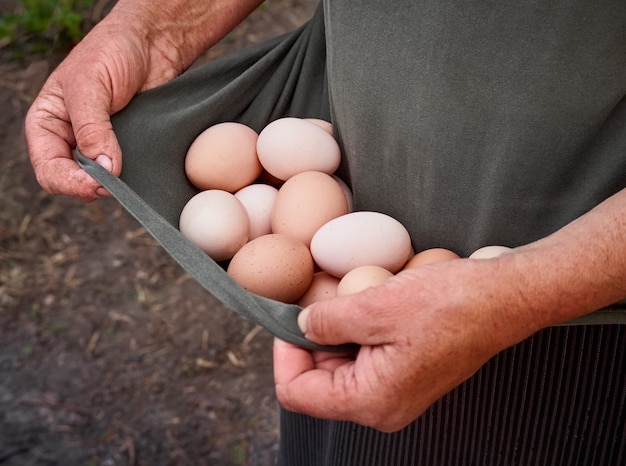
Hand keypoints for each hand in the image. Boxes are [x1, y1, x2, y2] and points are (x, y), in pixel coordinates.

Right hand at [25, 8, 182, 201]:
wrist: (153, 43)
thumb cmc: (113, 52)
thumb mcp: (91, 85)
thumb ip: (92, 128)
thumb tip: (103, 168)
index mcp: (48, 124)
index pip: (49, 169)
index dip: (71, 182)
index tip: (99, 183)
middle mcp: (70, 139)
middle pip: (72, 183)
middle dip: (91, 188)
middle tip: (115, 184)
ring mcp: (100, 145)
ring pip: (100, 182)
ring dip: (113, 184)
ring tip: (128, 175)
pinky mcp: (127, 147)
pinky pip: (126, 173)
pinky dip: (131, 177)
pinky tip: (140, 171)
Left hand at [274, 257, 539, 431]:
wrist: (503, 299)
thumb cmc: (450, 304)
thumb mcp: (375, 306)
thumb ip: (326, 321)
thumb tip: (301, 324)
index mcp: (371, 402)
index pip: (297, 393)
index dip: (284, 353)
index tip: (289, 317)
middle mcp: (382, 407)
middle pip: (316, 383)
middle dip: (309, 341)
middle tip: (319, 301)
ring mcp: (395, 393)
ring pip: (338, 369)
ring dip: (334, 334)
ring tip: (349, 301)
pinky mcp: (405, 375)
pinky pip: (363, 360)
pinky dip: (355, 334)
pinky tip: (368, 307)